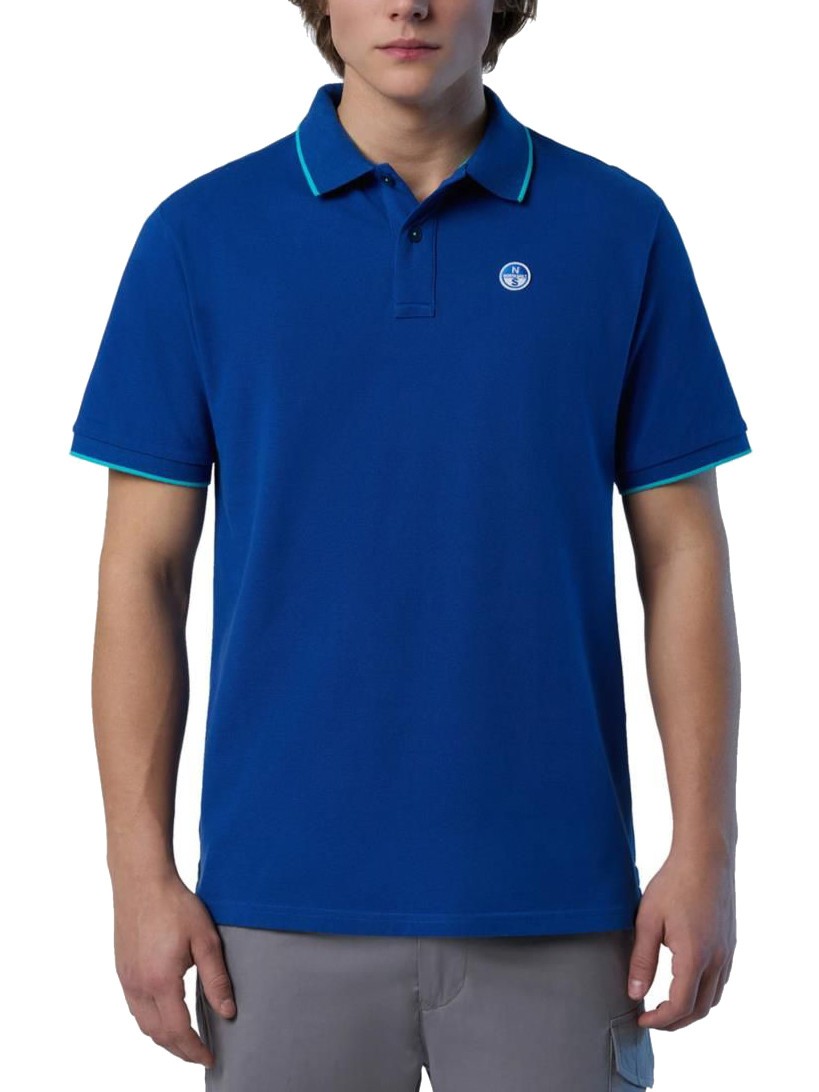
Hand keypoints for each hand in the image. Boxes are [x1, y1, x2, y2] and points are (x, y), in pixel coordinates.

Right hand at [112, 872, 235, 1066]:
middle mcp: (138, 986)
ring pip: (143, 1024)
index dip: (194, 1049)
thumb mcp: (205, 939)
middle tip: (201, 1053)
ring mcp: (126, 979)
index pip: (178, 1030)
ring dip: (164, 1038)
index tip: (210, 1057)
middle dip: (180, 1050)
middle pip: (158, 1035)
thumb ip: (216, 979)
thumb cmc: (175, 905)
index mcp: (161, 981)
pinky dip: (151, 1021)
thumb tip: (228, 1011)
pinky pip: (135, 1008)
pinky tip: (165, 1015)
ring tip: (185, 1040)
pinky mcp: (122, 970)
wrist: (142, 881)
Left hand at [626, 846, 735, 1030]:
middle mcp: (717, 960)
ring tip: (667, 1006)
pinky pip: (721, 980)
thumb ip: (642, 960)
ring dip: (692, 1009)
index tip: (642, 1020)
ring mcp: (727, 952)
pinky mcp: (730, 943)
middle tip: (652, 1019)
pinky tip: (686, 982)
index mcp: (695, 957)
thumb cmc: (673, 883)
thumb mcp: (648, 920)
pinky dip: (704, 992)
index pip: (680, 1006)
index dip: (660, 1020)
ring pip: (714, 997)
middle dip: (675, 1021)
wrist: (706, 856)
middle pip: (700, 1009)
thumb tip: (635, 994)